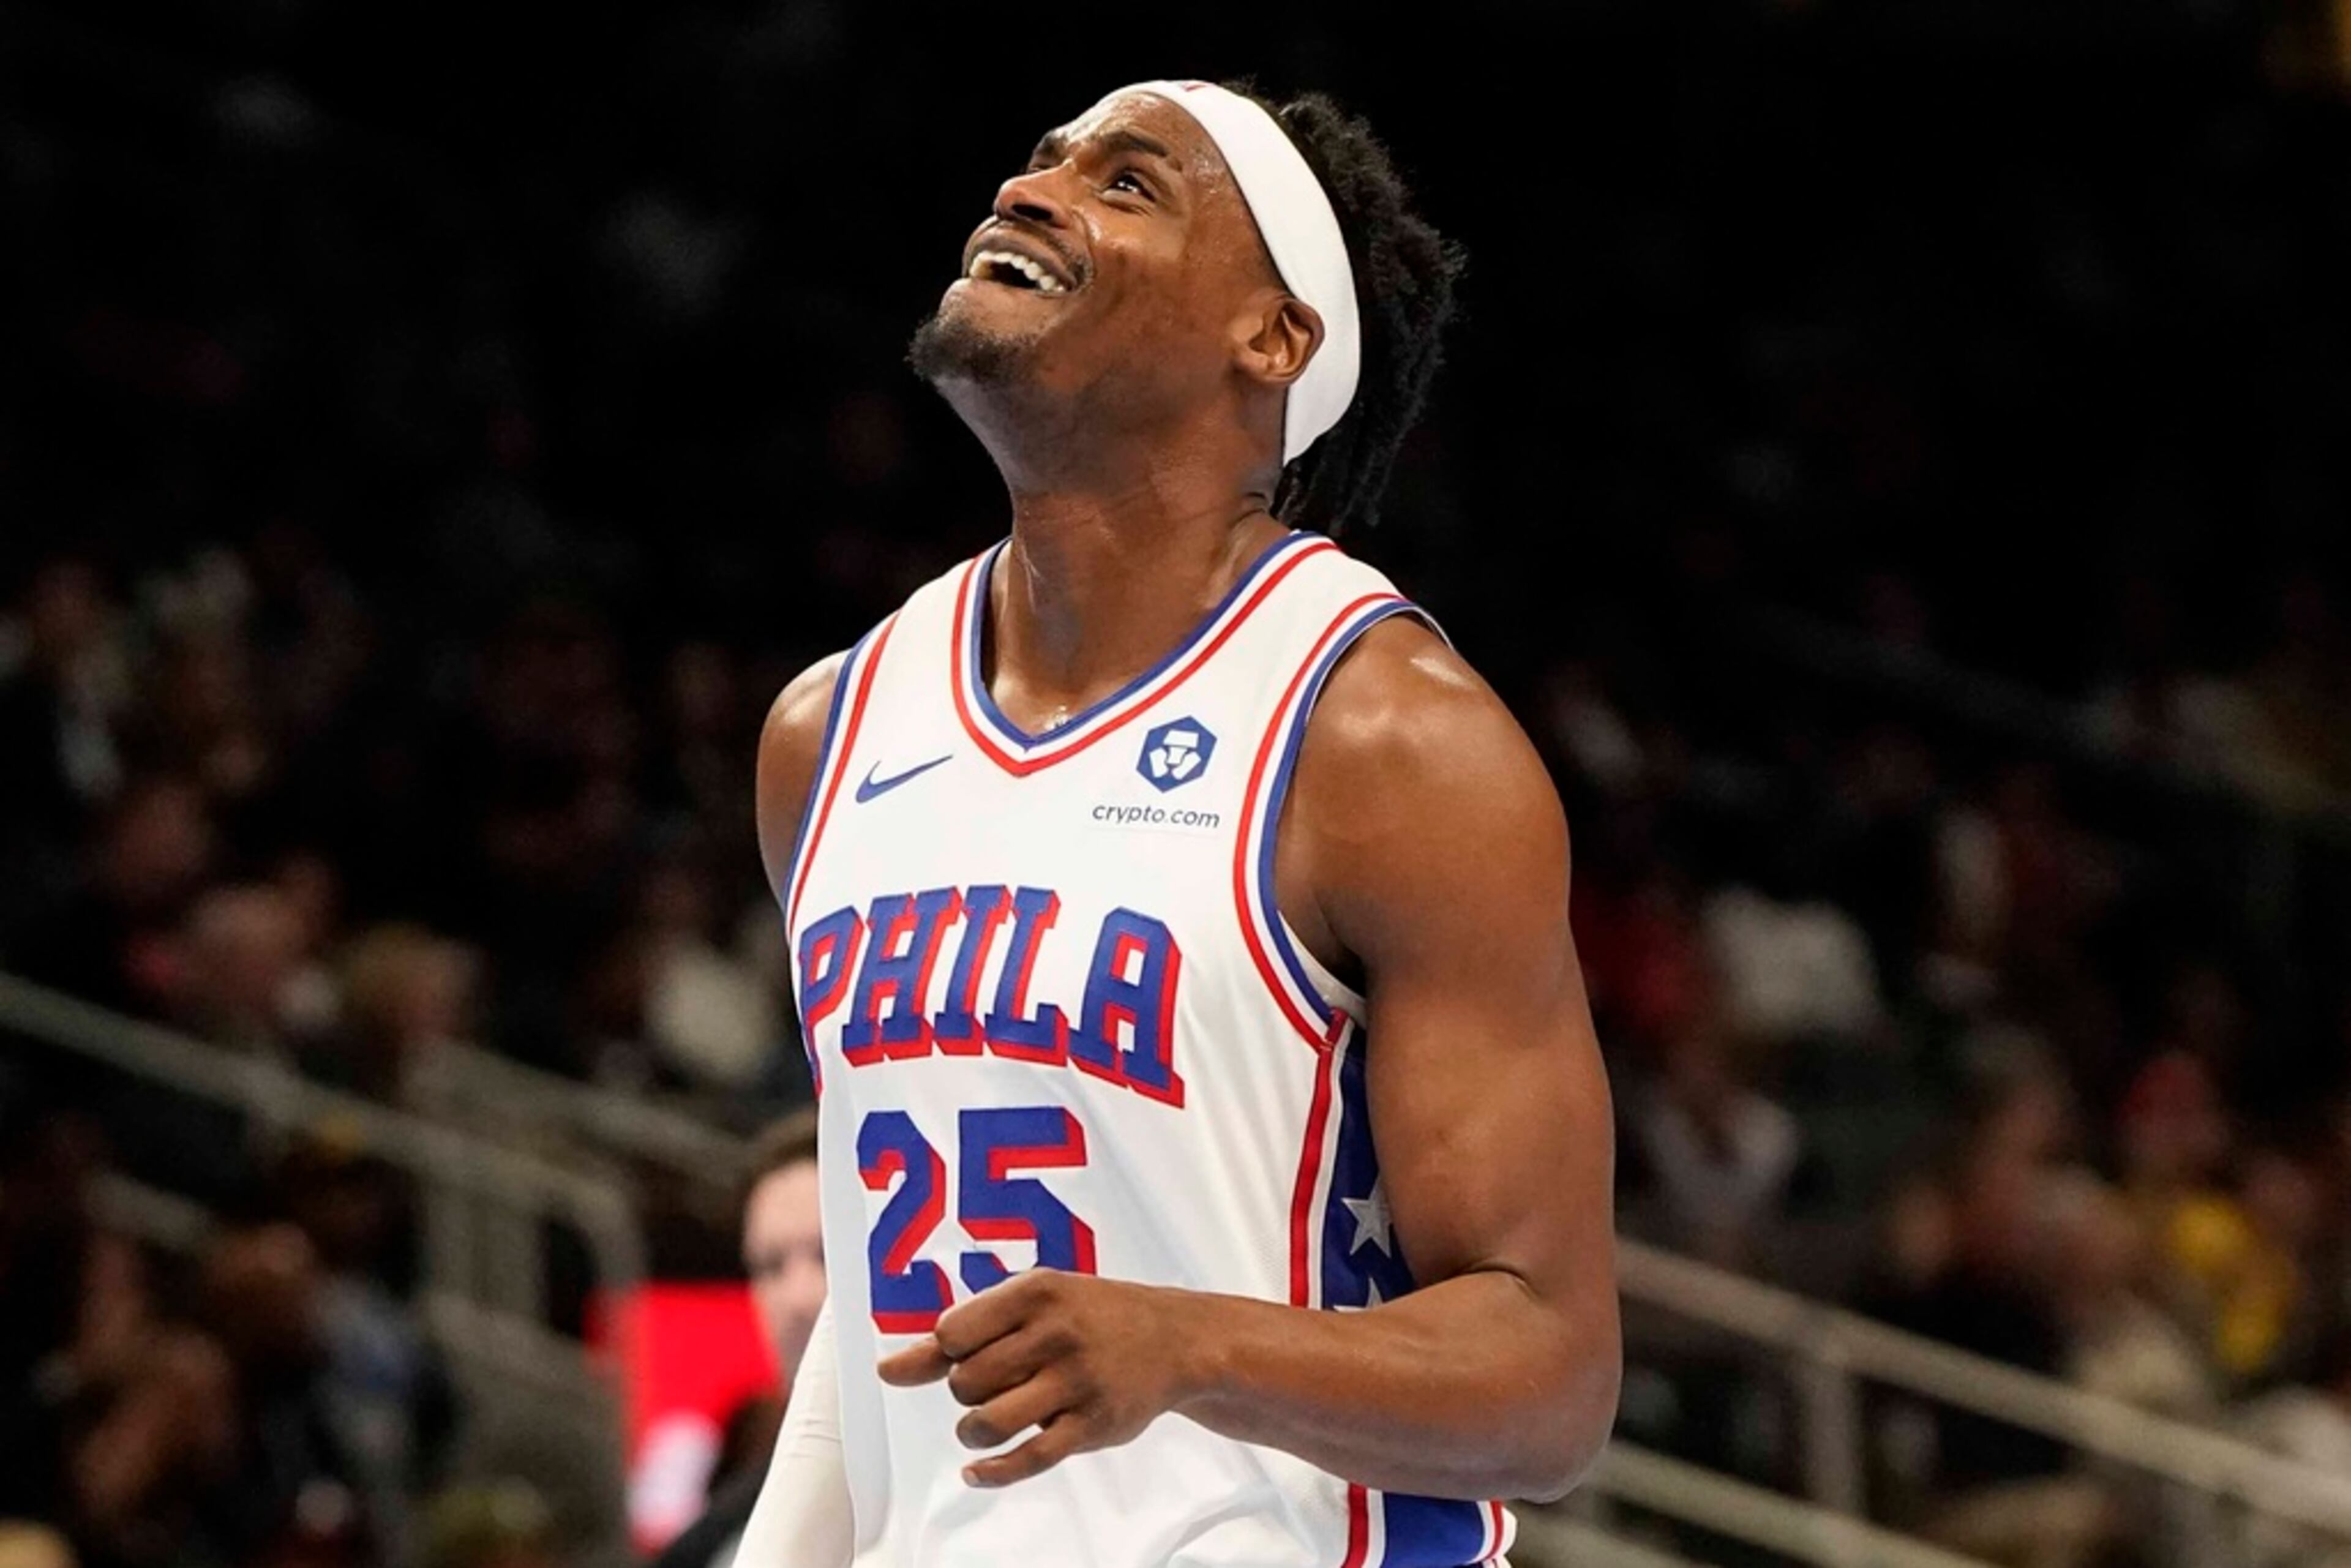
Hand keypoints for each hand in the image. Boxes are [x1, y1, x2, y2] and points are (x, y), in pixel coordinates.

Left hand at [875, 1269, 1209, 1486]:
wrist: (1174, 1338)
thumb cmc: (1086, 1317)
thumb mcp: (1029, 1304)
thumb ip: (957, 1337)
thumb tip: (888, 1371)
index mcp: (1037, 1292)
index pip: (952, 1333)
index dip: (951, 1351)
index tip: (975, 1349)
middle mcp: (1056, 1333)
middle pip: (966, 1383)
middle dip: (967, 1392)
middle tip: (995, 1383)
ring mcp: (1078, 1381)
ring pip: (989, 1423)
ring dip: (974, 1432)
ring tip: (986, 1423)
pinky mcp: (1094, 1424)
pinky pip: (1028, 1460)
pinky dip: (993, 1473)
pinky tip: (977, 1471)